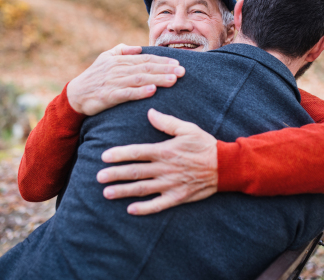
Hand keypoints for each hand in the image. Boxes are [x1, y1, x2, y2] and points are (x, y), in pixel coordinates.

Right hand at [67, 44, 184, 115]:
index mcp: (119, 60)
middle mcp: (118, 69)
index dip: (162, 60)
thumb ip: (122, 51)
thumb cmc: (93, 77)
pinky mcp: (108, 96)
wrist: (75, 95)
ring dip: (158, 79)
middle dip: (165, 69)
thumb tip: (138, 47)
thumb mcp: (105, 59)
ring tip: (173, 80)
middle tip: (183, 71)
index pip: (145, 59)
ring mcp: (113, 82)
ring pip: (139, 79)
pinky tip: (152, 91)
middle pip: (146, 67)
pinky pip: (127, 93)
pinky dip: (140, 91)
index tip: (178, 62)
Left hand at [97, 109, 217, 214]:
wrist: (225, 166)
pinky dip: (144, 208)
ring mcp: (170, 184)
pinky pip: (158, 205)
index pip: (137, 152)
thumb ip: (167, 122)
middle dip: (115, 175)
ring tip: (107, 193)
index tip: (104, 157)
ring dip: (124, 191)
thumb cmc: (205, 145)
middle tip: (98, 177)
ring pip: (142, 189)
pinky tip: (130, 209)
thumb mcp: (187, 129)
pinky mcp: (178, 196)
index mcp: (165, 150)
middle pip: (135, 172)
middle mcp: (165, 168)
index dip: (119, 154)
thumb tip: (149, 113)